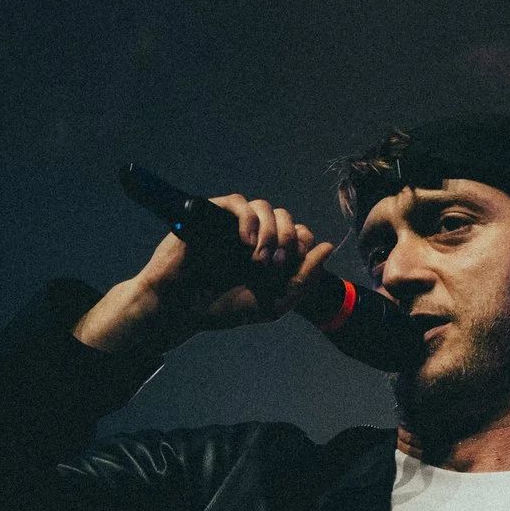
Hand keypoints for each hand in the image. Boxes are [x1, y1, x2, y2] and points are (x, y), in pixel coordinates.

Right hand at [75, 194, 336, 355]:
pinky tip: (246, 241)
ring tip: (259, 258)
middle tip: (276, 264)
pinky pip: (238, 201)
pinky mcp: (211, 215)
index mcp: (270, 255)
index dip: (304, 243)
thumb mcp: (273, 302)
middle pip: (286, 217)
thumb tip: (328, 246)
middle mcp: (254, 237)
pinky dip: (249, 219)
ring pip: (265, 207)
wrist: (181, 309)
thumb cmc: (222, 308)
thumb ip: (304, 278)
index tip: (295, 263)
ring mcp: (232, 225)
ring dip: (271, 230)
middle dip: (288, 238)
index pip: (300, 233)